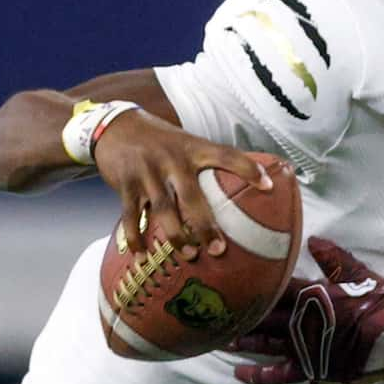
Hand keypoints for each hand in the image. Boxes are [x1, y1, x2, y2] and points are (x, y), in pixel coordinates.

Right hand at [90, 112, 278, 261]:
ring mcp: (147, 172)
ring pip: (163, 209)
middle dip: (205, 225)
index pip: (226, 155)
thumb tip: (249, 186)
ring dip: (176, 236)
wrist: (114, 126)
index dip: (248, 168)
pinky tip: (142, 256)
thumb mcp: (187, 142)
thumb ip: (209, 162)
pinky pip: (131, 216)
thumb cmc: (161, 141)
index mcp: (192, 148)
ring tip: (189, 255)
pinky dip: (136, 238)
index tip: (269, 186)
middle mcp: (171, 159)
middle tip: (219, 249)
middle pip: (191, 196)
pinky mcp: (125, 185)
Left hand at [231, 237, 383, 383]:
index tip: (231, 276)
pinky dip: (259, 375)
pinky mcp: (311, 368)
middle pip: (262, 314)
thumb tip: (315, 241)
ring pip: (264, 341)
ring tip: (217, 335)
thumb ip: (336, 259)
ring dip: (241, 338)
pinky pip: (280, 373)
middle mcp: (301, 320)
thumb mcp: (363, 276)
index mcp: (313, 295)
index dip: (253, 280)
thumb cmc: (383, 307)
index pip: (276, 285)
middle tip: (212, 309)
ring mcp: (304, 346)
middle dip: (238, 311)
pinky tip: (239, 373)